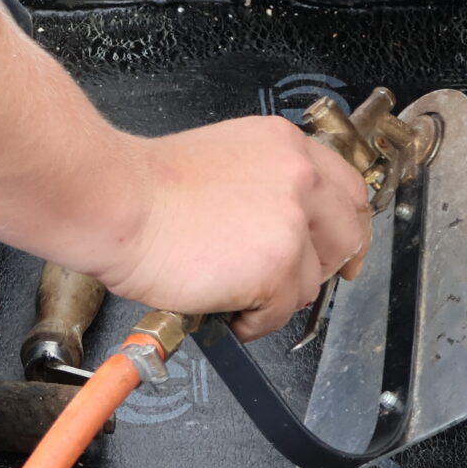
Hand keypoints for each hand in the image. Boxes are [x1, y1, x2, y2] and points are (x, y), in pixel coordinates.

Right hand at [88, 116, 371, 340]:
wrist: (118, 202)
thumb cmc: (149, 188)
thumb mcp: (225, 160)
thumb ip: (266, 183)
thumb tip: (287, 221)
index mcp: (285, 147)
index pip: (348, 189)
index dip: (347, 227)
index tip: (343, 250)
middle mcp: (298, 178)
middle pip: (346, 237)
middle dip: (320, 269)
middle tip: (288, 284)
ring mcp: (291, 222)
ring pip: (310, 281)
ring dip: (275, 297)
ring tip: (233, 289)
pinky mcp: (278, 266)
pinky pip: (281, 312)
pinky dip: (255, 320)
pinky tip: (227, 304)